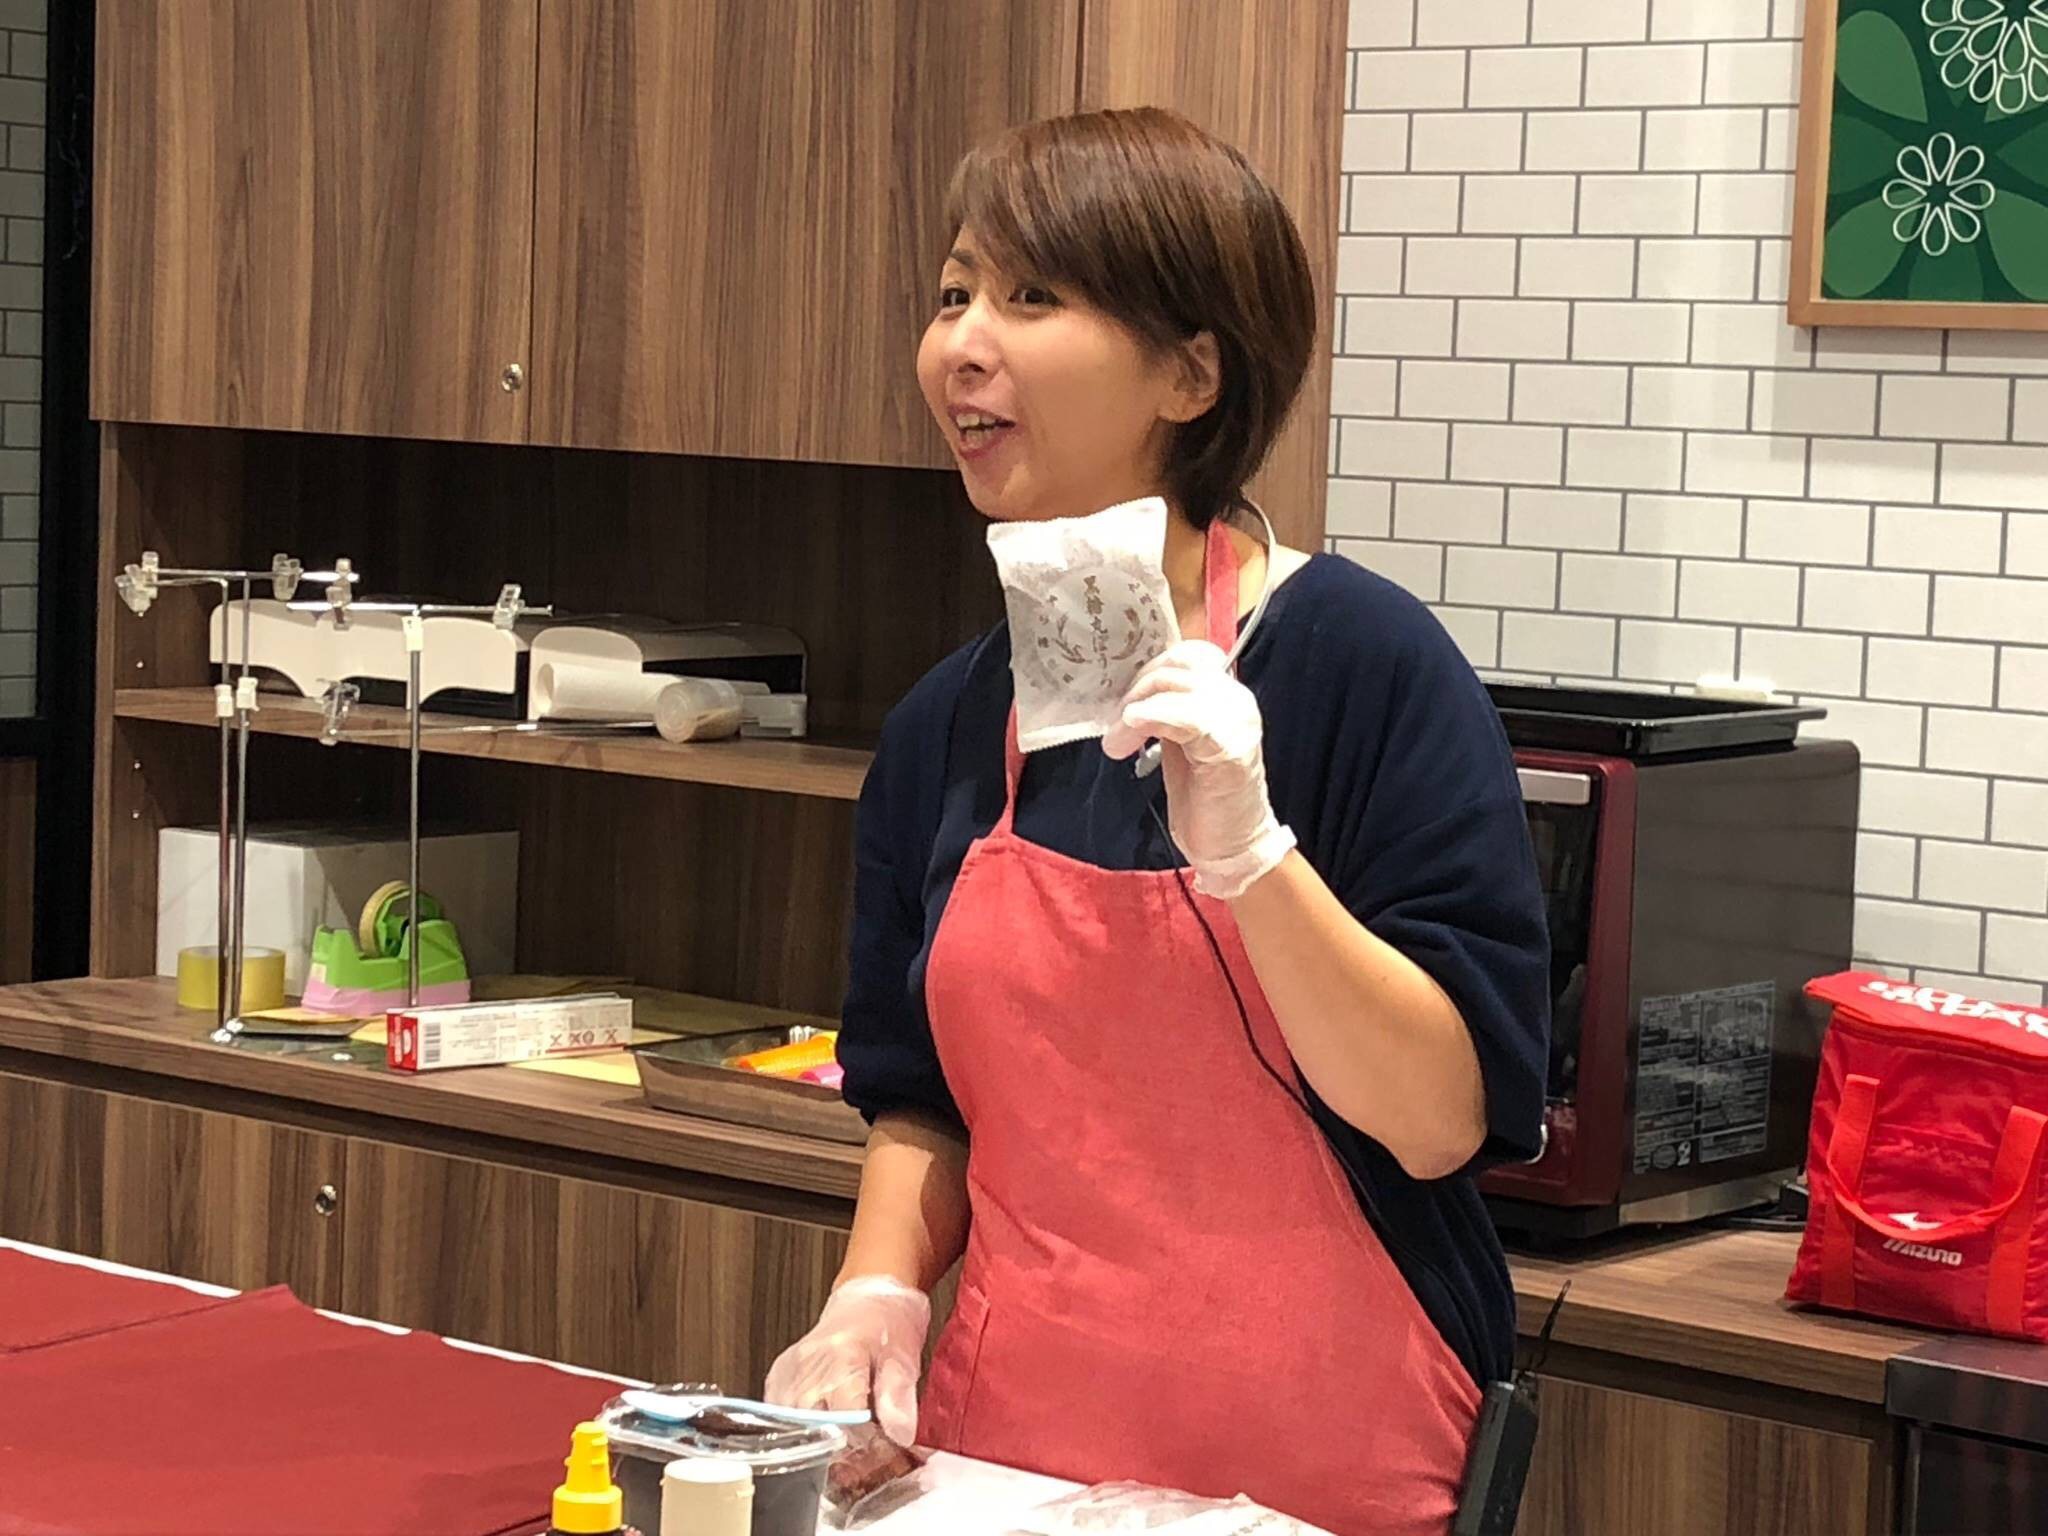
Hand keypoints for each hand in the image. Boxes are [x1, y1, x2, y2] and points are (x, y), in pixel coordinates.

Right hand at [763, 1276, 931, 1446]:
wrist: (869, 1296)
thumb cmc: (888, 1323)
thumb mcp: (905, 1357)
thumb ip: (899, 1396)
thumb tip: (900, 1433)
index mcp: (842, 1356)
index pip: (842, 1416)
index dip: (860, 1443)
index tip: (874, 1450)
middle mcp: (809, 1363)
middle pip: (811, 1426)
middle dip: (835, 1447)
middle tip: (860, 1449)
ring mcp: (790, 1370)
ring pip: (790, 1426)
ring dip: (814, 1440)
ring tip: (840, 1436)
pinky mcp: (780, 1375)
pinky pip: (778, 1415)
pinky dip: (797, 1429)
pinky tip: (818, 1426)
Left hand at [1102, 639, 1296, 899]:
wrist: (1231, 846)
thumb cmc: (1204, 798)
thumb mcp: (1181, 743)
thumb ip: (1167, 711)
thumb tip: (1129, 693)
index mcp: (1228, 694)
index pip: (1188, 654)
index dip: (1149, 669)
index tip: (1125, 702)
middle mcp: (1237, 699)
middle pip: (1177, 664)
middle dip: (1137, 689)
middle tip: (1116, 726)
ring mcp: (1236, 720)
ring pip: (1175, 685)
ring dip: (1134, 709)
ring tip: (1117, 744)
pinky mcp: (1229, 747)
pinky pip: (1183, 716)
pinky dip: (1149, 718)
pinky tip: (1127, 738)